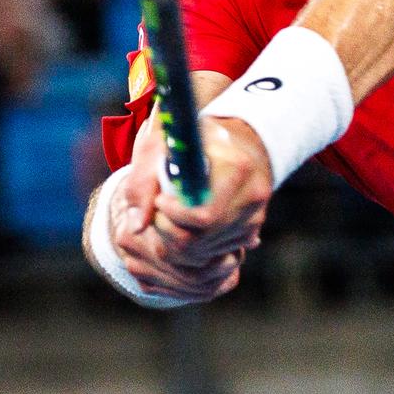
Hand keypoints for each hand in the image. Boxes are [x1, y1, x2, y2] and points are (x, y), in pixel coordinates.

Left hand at [109, 109, 273, 302]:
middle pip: (202, 240)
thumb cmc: (190, 139)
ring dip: (178, 242)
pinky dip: (193, 247)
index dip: (173, 215)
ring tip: (168, 215)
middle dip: (169, 233)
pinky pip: (216, 254)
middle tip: (156, 212)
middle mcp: (253, 194)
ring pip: (207, 252)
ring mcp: (255, 216)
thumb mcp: (161, 143)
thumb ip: (143, 181)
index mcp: (237, 166)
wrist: (232, 140)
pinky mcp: (252, 231)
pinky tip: (185, 224)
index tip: (158, 200)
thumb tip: (138, 226)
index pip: (203, 215)